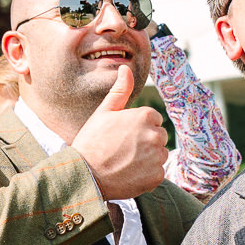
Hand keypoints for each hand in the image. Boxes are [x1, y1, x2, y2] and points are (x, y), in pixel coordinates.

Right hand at [70, 64, 166, 200]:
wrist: (85, 175)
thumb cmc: (92, 141)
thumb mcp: (104, 111)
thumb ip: (120, 90)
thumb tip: (126, 68)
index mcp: (145, 116)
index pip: (153, 120)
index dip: (137, 127)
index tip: (122, 135)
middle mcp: (155, 135)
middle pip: (158, 137)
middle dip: (145, 142)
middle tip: (123, 150)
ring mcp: (157, 157)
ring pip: (159, 155)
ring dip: (147, 159)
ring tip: (125, 162)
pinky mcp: (156, 176)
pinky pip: (157, 173)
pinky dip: (146, 175)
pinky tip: (129, 174)